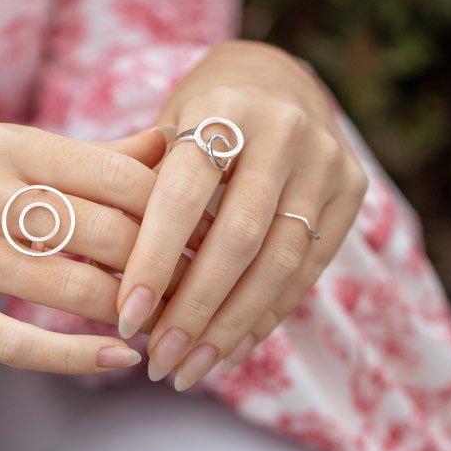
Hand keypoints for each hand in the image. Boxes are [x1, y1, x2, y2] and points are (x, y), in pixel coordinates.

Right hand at [0, 123, 174, 373]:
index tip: (206, 239)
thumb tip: (168, 144)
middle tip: (195, 289)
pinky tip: (120, 360)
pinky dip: (81, 357)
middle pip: (110, 234)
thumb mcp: (6, 157)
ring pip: (78, 289)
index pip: (122, 177)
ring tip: (162, 321)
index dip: (176, 214)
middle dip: (165, 268)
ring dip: (132, 312)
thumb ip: (90, 156)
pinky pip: (24, 342)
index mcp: (9, 144)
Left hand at [115, 40, 368, 389]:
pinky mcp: (353, 192)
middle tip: (160, 360)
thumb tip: (97, 276)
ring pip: (278, 263)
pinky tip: (232, 350)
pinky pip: (309, 270)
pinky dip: (266, 316)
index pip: (185, 193)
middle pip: (238, 238)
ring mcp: (327, 161)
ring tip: (190, 369)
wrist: (276, 81)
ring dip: (231, 327)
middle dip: (196, 309)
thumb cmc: (200, 116)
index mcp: (224, 106)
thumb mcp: (164, 133)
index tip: (126, 317)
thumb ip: (137, 191)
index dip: (154, 258)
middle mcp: (284, 130)